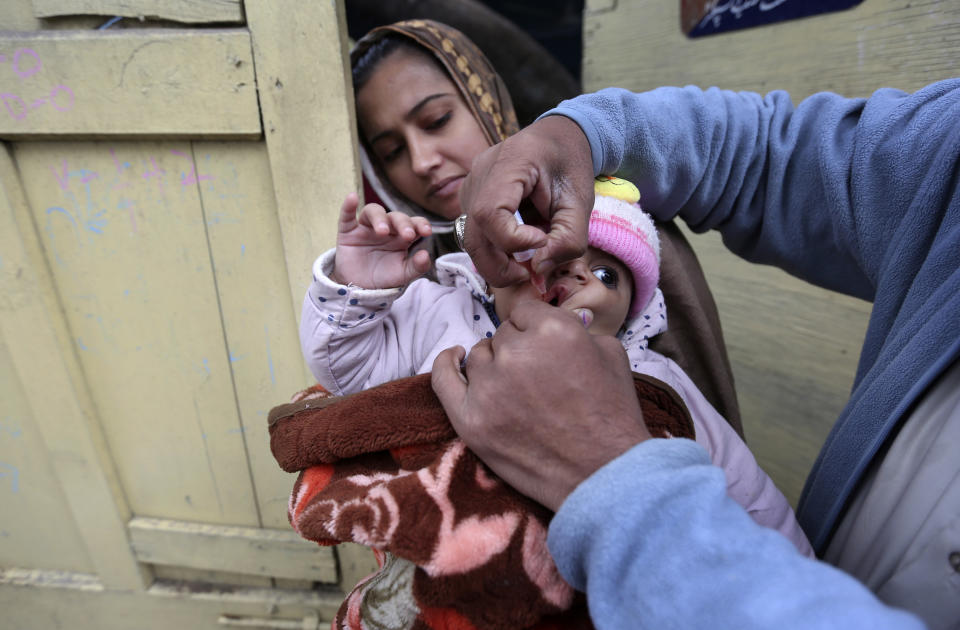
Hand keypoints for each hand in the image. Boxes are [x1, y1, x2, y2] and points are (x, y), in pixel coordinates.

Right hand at [332, 193, 432, 288]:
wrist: (360, 288)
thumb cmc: (385, 277)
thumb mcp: (403, 275)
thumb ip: (417, 266)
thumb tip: (426, 254)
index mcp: (402, 236)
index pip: (414, 223)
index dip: (421, 224)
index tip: (426, 232)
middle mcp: (387, 228)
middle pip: (395, 216)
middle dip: (403, 223)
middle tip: (407, 235)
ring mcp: (367, 228)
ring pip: (373, 211)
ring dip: (379, 218)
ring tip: (382, 231)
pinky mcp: (348, 231)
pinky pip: (347, 216)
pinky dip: (348, 206)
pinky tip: (352, 197)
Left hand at [431, 301, 650, 510]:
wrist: (604, 474)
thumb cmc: (613, 415)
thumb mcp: (611, 352)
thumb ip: (575, 327)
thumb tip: (548, 324)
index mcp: (553, 329)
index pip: (525, 311)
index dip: (536, 328)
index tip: (545, 348)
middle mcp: (516, 353)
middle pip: (502, 335)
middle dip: (520, 350)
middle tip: (541, 379)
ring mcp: (489, 388)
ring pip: (479, 357)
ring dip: (496, 366)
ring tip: (520, 391)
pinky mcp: (470, 420)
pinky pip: (443, 379)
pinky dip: (446, 364)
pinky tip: (454, 357)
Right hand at [458, 115, 594, 287]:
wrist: (559, 139)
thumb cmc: (570, 165)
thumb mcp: (581, 202)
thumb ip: (568, 239)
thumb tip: (538, 270)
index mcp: (510, 162)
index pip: (490, 213)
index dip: (513, 240)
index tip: (542, 241)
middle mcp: (480, 174)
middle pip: (474, 235)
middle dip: (501, 266)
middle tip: (531, 274)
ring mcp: (471, 187)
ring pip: (472, 240)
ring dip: (499, 262)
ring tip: (528, 264)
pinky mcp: (472, 199)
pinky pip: (477, 234)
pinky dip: (497, 250)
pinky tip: (520, 250)